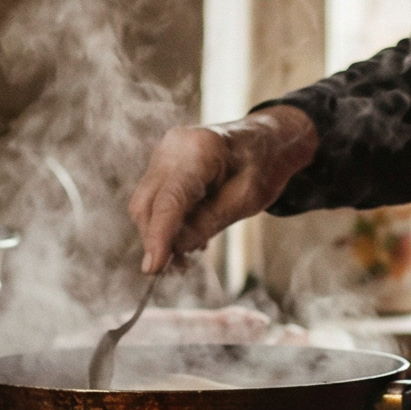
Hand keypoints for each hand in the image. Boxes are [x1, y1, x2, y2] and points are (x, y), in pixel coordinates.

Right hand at [128, 108, 319, 272]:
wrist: (265, 140)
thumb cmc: (262, 168)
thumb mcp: (245, 202)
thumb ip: (208, 224)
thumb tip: (173, 250)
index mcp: (201, 150)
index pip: (169, 200)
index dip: (158, 236)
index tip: (153, 269)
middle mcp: (173, 146)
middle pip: (148, 204)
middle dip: (157, 241)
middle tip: (179, 269)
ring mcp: (163, 152)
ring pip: (145, 204)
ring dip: (160, 234)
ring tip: (189, 253)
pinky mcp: (161, 163)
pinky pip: (153, 198)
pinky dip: (165, 221)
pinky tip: (188, 233)